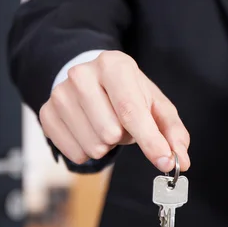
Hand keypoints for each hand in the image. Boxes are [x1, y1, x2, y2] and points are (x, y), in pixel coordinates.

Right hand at [40, 51, 189, 171]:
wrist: (90, 81)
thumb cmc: (127, 93)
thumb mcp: (155, 105)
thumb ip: (171, 132)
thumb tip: (180, 159)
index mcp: (113, 65)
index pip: (131, 110)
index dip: (149, 140)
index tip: (164, 161)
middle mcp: (82, 75)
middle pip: (110, 132)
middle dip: (123, 137)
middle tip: (122, 123)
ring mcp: (60, 94)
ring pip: (93, 146)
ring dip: (106, 145)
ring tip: (106, 126)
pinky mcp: (47, 114)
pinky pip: (75, 153)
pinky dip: (88, 151)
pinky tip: (89, 132)